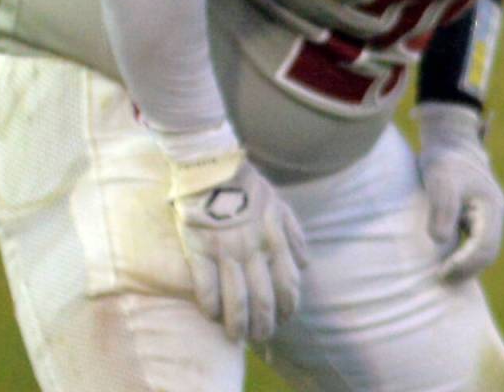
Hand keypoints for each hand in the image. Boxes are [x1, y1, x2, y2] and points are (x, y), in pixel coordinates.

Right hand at [170, 154, 307, 341]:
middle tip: (261, 337)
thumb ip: (293, 234)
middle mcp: (253, 249)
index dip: (288, 307)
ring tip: (237, 336)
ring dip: (238, 325)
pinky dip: (210, 306)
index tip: (284, 320)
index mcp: (274, 238)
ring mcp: (226, 251)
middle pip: (263, 300)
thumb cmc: (247, 186)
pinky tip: (211, 314)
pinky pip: (206, 288)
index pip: (288, 284)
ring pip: (236, 301)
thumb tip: (304, 264)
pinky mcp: (199, 249)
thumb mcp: (279, 203)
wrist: (212, 166)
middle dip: (265, 325)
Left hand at [417, 102, 503, 281]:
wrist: (449, 139)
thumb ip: (442, 208)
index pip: (484, 248)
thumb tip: (439, 240)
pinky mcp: (477, 216)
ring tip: (443, 275)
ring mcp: (488, 215)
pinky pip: (476, 242)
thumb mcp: (440, 179)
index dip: (465, 265)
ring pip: (483, 250)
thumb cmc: (444, 158)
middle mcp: (495, 214)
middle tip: (441, 279)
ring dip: (466, 265)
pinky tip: (446, 260)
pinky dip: (464, 254)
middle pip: (487, 254)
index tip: (442, 274)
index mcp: (491, 207)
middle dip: (466, 270)